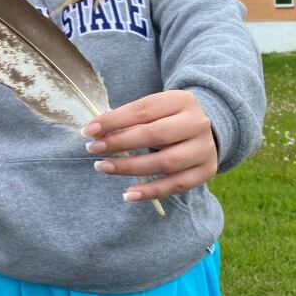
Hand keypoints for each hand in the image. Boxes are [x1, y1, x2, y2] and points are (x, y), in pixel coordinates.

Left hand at [82, 90, 217, 202]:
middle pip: (155, 134)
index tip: (88, 131)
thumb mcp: (153, 110)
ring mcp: (204, 148)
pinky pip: (176, 185)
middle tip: (93, 149)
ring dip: (130, 167)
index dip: (113, 120)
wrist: (206, 128)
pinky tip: (128, 194)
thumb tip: (95, 132)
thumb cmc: (167, 118)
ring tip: (103, 167)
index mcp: (181, 100)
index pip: (142, 109)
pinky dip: (151, 192)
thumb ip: (128, 119)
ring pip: (165, 162)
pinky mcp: (206, 171)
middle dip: (119, 143)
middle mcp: (197, 123)